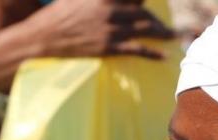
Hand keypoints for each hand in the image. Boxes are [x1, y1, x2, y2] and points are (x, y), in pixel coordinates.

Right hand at [23, 0, 174, 58]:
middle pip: (144, 11)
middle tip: (166, 23)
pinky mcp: (109, 47)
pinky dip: (153, 52)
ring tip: (172, 35)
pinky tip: (164, 55)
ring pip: (146, 28)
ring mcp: (112, 28)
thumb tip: (111, 2)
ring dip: (162, 32)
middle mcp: (112, 9)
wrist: (44, 37)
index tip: (156, 1)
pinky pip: (138, 49)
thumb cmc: (59, 13)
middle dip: (157, 17)